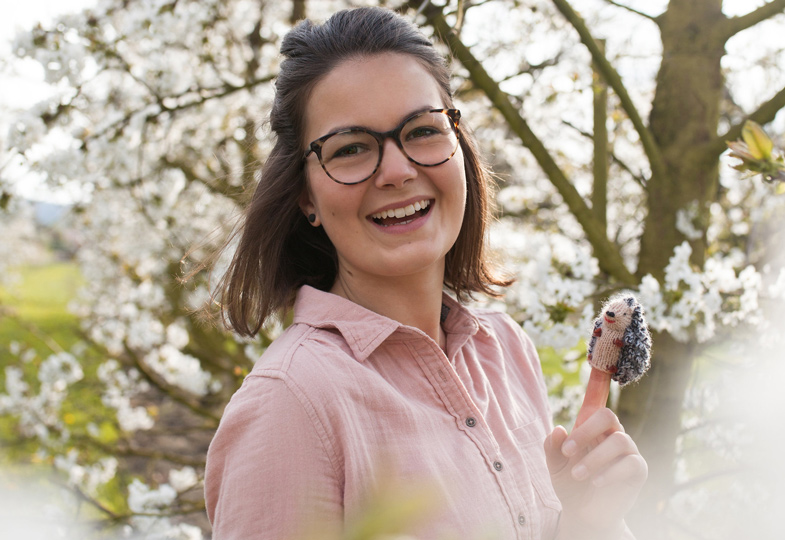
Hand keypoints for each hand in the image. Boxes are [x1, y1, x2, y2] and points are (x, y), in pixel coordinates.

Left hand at [544, 408, 646, 539]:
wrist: (583, 514)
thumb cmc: (570, 483)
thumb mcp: (555, 465)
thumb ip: (553, 447)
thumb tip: (558, 429)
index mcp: (593, 429)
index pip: (595, 407)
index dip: (592, 395)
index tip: (579, 403)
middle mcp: (613, 435)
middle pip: (607, 416)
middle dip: (585, 431)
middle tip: (567, 451)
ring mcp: (628, 452)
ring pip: (620, 440)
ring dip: (595, 457)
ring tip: (577, 474)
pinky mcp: (638, 471)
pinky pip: (631, 463)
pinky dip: (611, 472)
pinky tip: (595, 482)